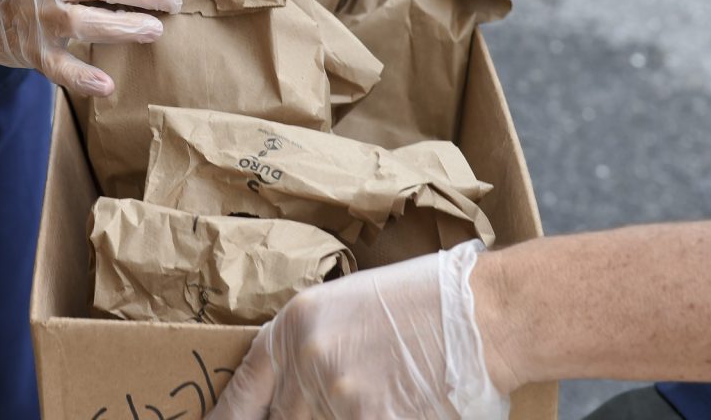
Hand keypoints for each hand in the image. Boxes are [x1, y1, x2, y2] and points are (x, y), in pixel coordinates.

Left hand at [207, 240, 508, 419]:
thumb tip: (293, 391)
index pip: (243, 390)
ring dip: (338, 416)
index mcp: (296, 326)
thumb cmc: (425, 303)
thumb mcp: (349, 307)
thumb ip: (311, 348)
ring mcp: (339, 397)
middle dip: (299, 419)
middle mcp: (308, 362)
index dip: (227, 419)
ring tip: (374, 392)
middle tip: (329, 403)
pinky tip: (394, 403)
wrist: (483, 313)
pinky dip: (373, 418)